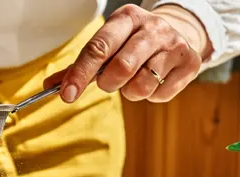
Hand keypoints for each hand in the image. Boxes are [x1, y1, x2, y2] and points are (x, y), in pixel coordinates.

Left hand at [45, 4, 205, 102]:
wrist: (178, 34)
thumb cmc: (132, 43)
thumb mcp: (108, 44)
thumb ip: (79, 65)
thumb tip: (49, 85)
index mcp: (126, 18)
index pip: (98, 47)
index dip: (80, 74)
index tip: (67, 95)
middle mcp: (152, 27)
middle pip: (122, 67)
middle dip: (108, 84)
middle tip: (109, 83)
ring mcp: (174, 45)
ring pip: (141, 85)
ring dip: (130, 91)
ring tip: (134, 79)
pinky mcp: (190, 64)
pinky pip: (160, 94)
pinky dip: (150, 96)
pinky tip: (153, 81)